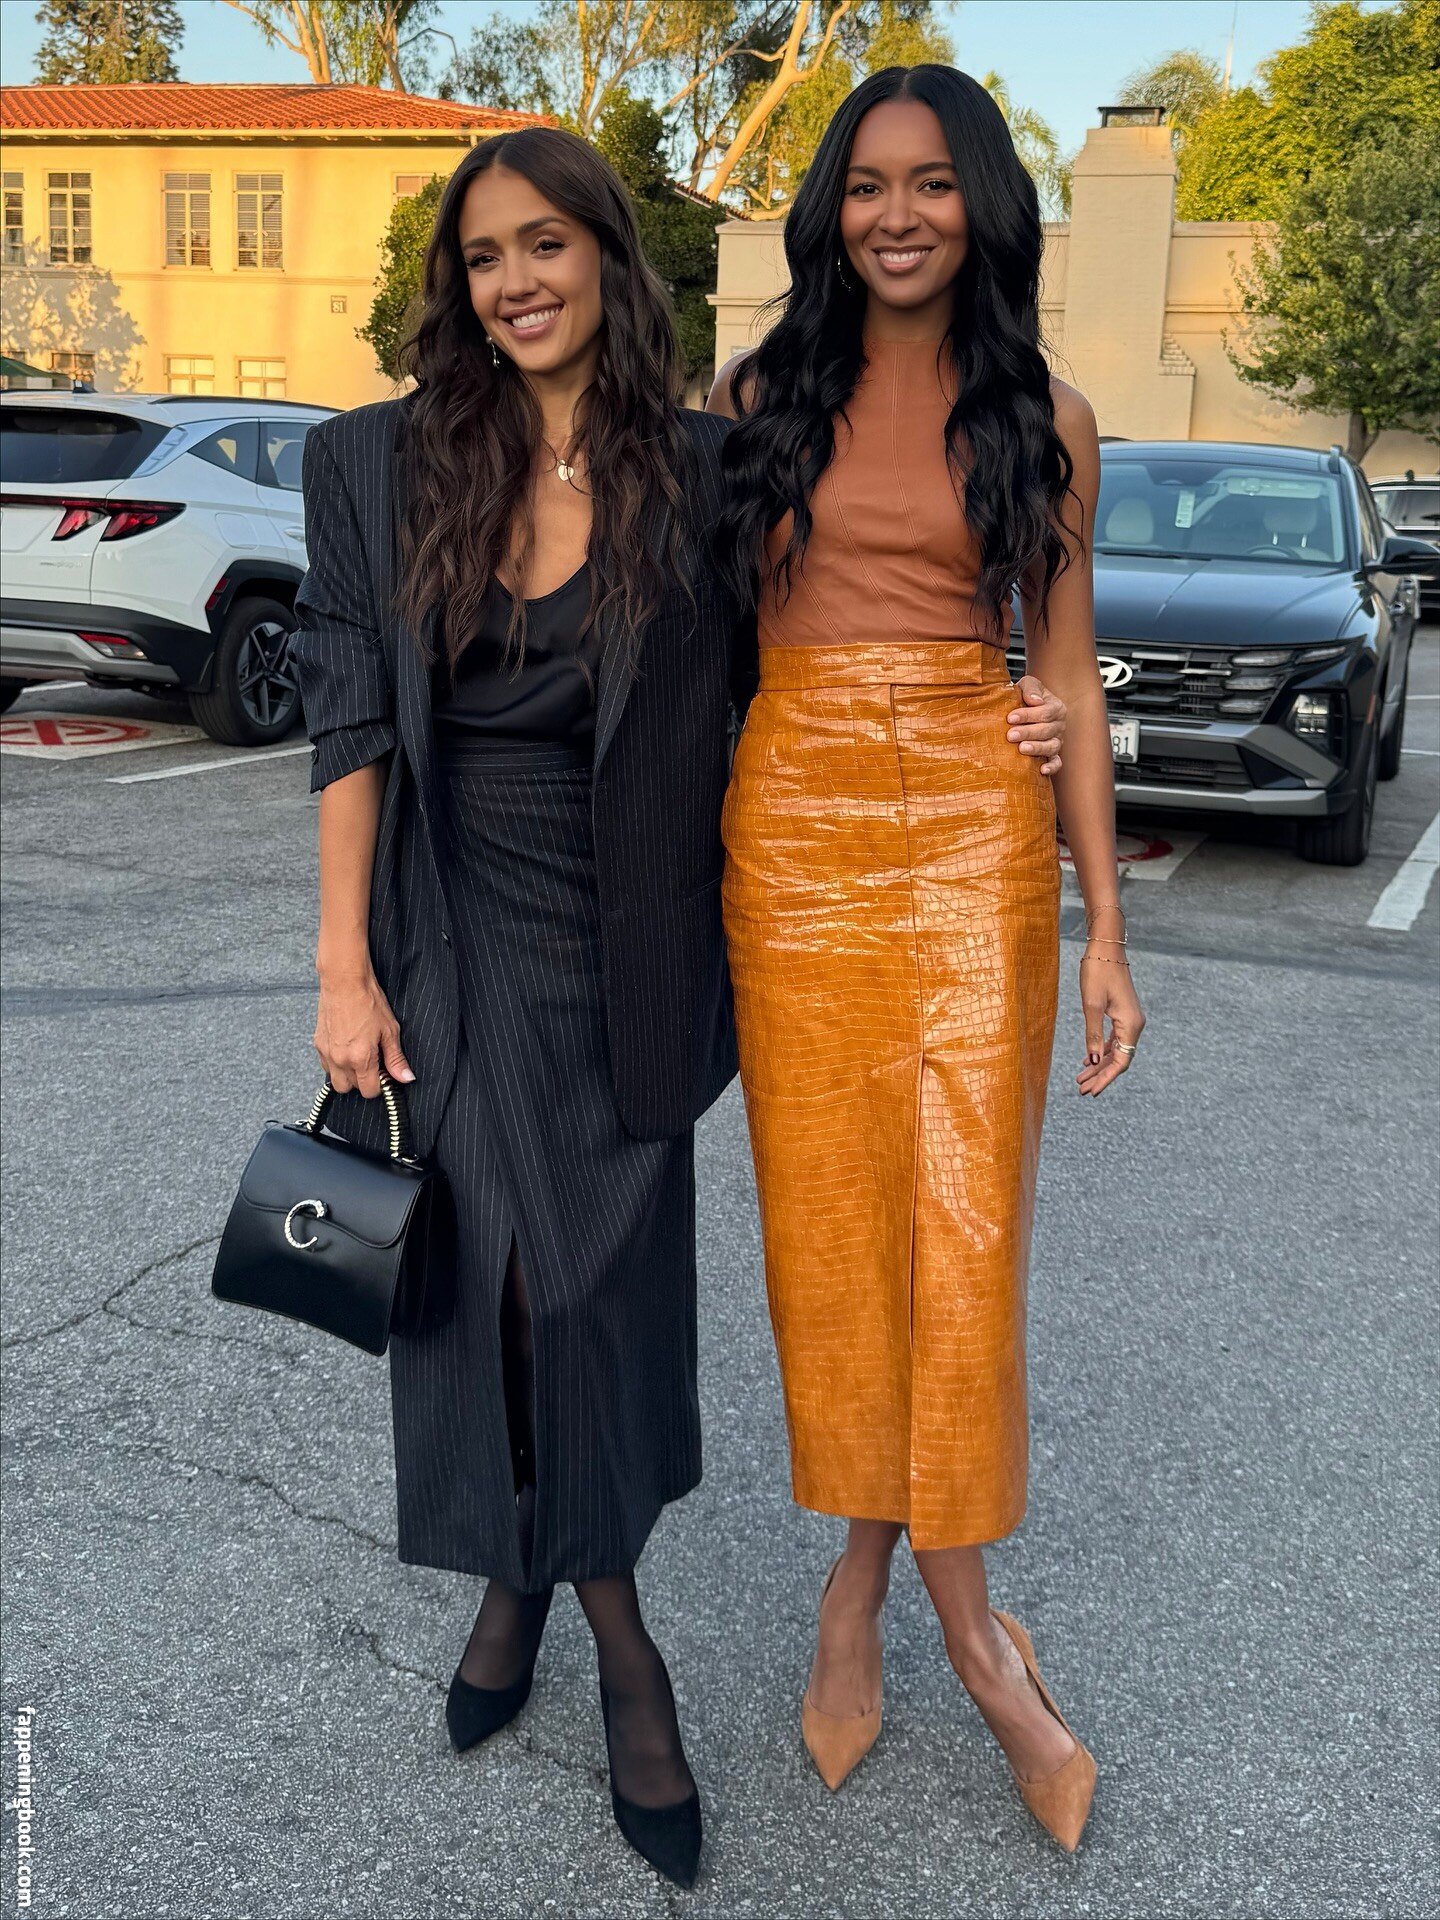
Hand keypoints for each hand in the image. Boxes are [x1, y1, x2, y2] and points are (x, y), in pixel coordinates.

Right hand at [314, 965, 413, 1097]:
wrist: (344, 981)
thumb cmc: (367, 1000)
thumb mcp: (390, 1030)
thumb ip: (396, 1058)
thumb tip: (405, 1077)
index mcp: (360, 1058)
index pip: (370, 1091)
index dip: (380, 1085)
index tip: (385, 1074)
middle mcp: (340, 1059)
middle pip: (351, 1089)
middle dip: (364, 1081)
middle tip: (373, 1063)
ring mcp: (327, 1052)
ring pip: (336, 1081)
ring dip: (348, 1076)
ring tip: (359, 1058)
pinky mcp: (318, 1044)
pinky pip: (326, 1066)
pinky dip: (336, 1065)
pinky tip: (346, 1050)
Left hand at [1008, 675, 1064, 775]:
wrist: (1023, 709)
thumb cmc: (1024, 696)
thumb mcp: (1027, 684)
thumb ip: (1031, 688)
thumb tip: (1035, 700)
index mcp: (1056, 707)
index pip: (1045, 712)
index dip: (1028, 715)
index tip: (1010, 717)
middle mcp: (1059, 725)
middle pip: (1047, 730)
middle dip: (1028, 732)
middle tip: (1010, 735)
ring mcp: (1057, 741)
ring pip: (1052, 746)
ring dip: (1037, 748)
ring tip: (1022, 748)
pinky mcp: (1053, 755)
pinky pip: (1057, 763)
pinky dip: (1052, 767)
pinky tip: (1042, 770)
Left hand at [1075, 945, 1144, 1096]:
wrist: (1106, 948)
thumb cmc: (1098, 972)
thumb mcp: (1091, 1005)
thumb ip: (1093, 1034)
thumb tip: (1093, 1061)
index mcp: (1131, 1024)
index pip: (1121, 1061)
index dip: (1106, 1078)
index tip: (1091, 1091)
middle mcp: (1135, 1024)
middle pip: (1119, 1058)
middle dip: (1100, 1075)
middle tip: (1081, 1090)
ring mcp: (1129, 1019)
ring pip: (1116, 1050)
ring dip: (1099, 1065)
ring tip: (1081, 1079)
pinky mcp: (1122, 1014)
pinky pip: (1114, 1039)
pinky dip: (1101, 1051)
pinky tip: (1088, 1060)